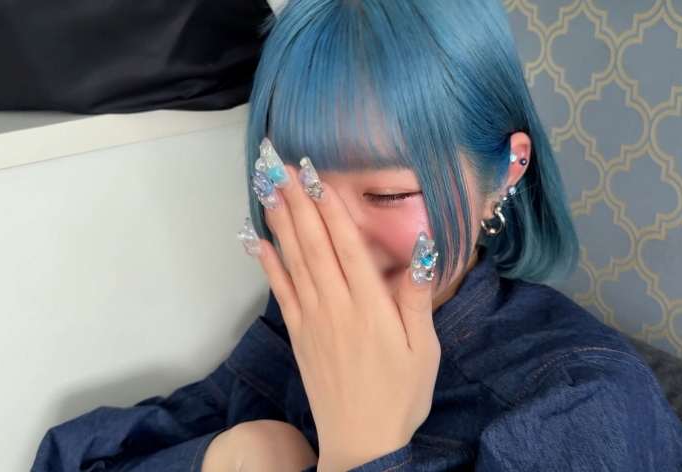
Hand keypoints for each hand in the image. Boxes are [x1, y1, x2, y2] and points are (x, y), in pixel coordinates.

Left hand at [253, 164, 440, 471]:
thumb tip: (423, 251)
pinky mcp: (300, 336)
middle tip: (280, 166)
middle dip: (298, 202)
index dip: (330, 208)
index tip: (316, 175)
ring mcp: (313, 321)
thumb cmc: (399, 397)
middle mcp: (336, 308)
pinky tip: (258, 240)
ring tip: (268, 188)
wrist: (361, 443)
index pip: (347, 247)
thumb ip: (416, 299)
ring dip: (280, 222)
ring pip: (294, 262)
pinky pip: (281, 292)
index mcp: (370, 308)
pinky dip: (268, 264)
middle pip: (314, 245)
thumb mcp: (423, 351)